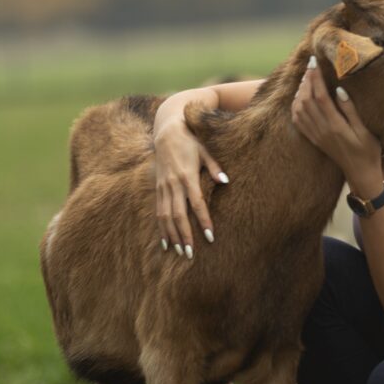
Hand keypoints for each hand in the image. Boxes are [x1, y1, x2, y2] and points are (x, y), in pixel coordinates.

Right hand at [152, 117, 226, 256]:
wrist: (167, 129)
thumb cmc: (191, 140)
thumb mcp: (206, 149)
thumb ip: (214, 167)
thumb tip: (226, 181)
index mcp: (187, 176)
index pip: (197, 203)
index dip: (203, 220)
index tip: (210, 236)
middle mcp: (173, 183)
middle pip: (178, 215)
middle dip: (185, 235)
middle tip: (190, 254)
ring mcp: (163, 186)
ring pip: (165, 216)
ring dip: (172, 235)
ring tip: (179, 252)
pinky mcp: (157, 187)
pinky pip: (158, 211)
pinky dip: (161, 227)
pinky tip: (165, 242)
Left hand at [291, 56, 382, 193]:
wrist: (361, 173)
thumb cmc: (368, 151)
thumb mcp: (366, 130)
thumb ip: (351, 110)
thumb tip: (338, 90)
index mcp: (336, 126)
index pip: (320, 97)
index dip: (315, 78)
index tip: (315, 63)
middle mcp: (322, 130)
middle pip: (306, 100)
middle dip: (306, 80)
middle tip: (310, 66)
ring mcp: (316, 136)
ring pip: (299, 109)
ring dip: (300, 92)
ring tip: (306, 78)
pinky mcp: (314, 140)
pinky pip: (298, 121)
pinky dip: (295, 106)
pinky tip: (300, 97)